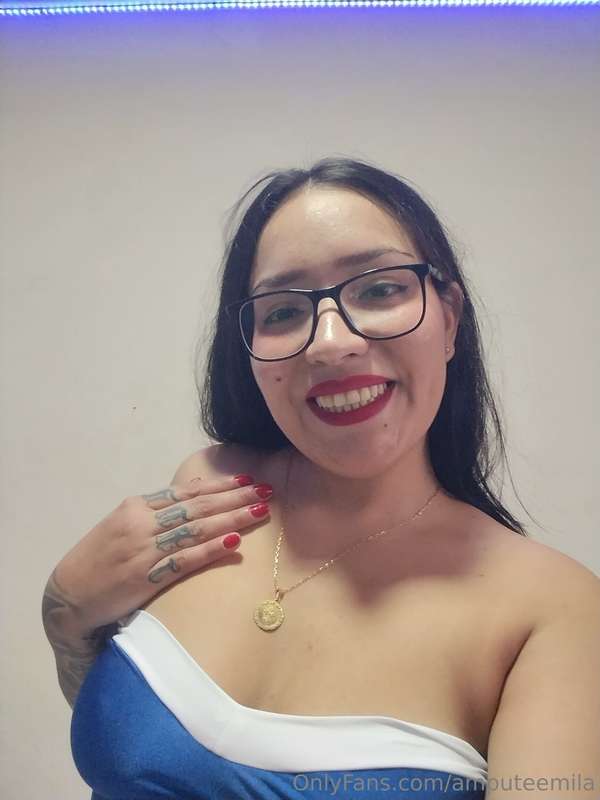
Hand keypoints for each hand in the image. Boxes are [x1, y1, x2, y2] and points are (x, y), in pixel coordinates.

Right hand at [48, 474, 271, 637]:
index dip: (220, 485)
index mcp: (137, 507)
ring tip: (259, 511)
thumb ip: (155, 514)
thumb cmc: (98, 560)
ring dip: (231, 519)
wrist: (67, 596)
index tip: (247, 478)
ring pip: (196, 529)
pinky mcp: (146, 576)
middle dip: (235, 498)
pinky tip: (234, 543)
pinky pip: (186, 560)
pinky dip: (211, 549)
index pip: (187, 492)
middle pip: (198, 507)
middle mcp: (142, 523)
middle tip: (265, 491)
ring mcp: (144, 549)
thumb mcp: (123, 526)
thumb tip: (193, 497)